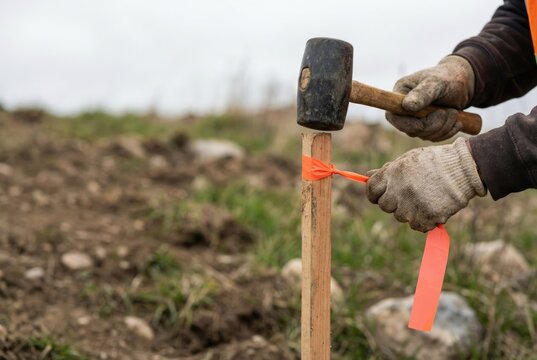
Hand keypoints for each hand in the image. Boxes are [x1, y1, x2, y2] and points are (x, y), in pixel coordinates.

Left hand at [366, 138, 485, 231]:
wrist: (465, 168)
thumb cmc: (435, 162)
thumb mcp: (408, 160)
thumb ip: (388, 171)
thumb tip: (367, 177)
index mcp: (393, 173)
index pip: (372, 190)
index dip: (374, 193)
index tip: (379, 195)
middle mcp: (399, 190)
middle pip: (385, 206)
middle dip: (393, 202)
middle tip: (409, 195)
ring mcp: (412, 205)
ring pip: (401, 217)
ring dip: (410, 211)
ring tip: (425, 197)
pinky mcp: (427, 217)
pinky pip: (417, 226)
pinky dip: (423, 221)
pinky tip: (432, 208)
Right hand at [386, 56, 474, 140]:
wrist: (463, 84)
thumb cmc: (448, 78)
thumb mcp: (437, 83)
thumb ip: (423, 93)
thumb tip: (407, 106)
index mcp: (399, 94)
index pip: (393, 117)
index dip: (408, 123)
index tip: (427, 118)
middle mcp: (403, 109)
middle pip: (410, 129)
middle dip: (433, 125)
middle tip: (450, 112)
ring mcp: (414, 120)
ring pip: (423, 135)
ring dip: (443, 128)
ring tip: (454, 112)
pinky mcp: (425, 127)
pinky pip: (433, 138)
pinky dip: (447, 132)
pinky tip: (457, 122)